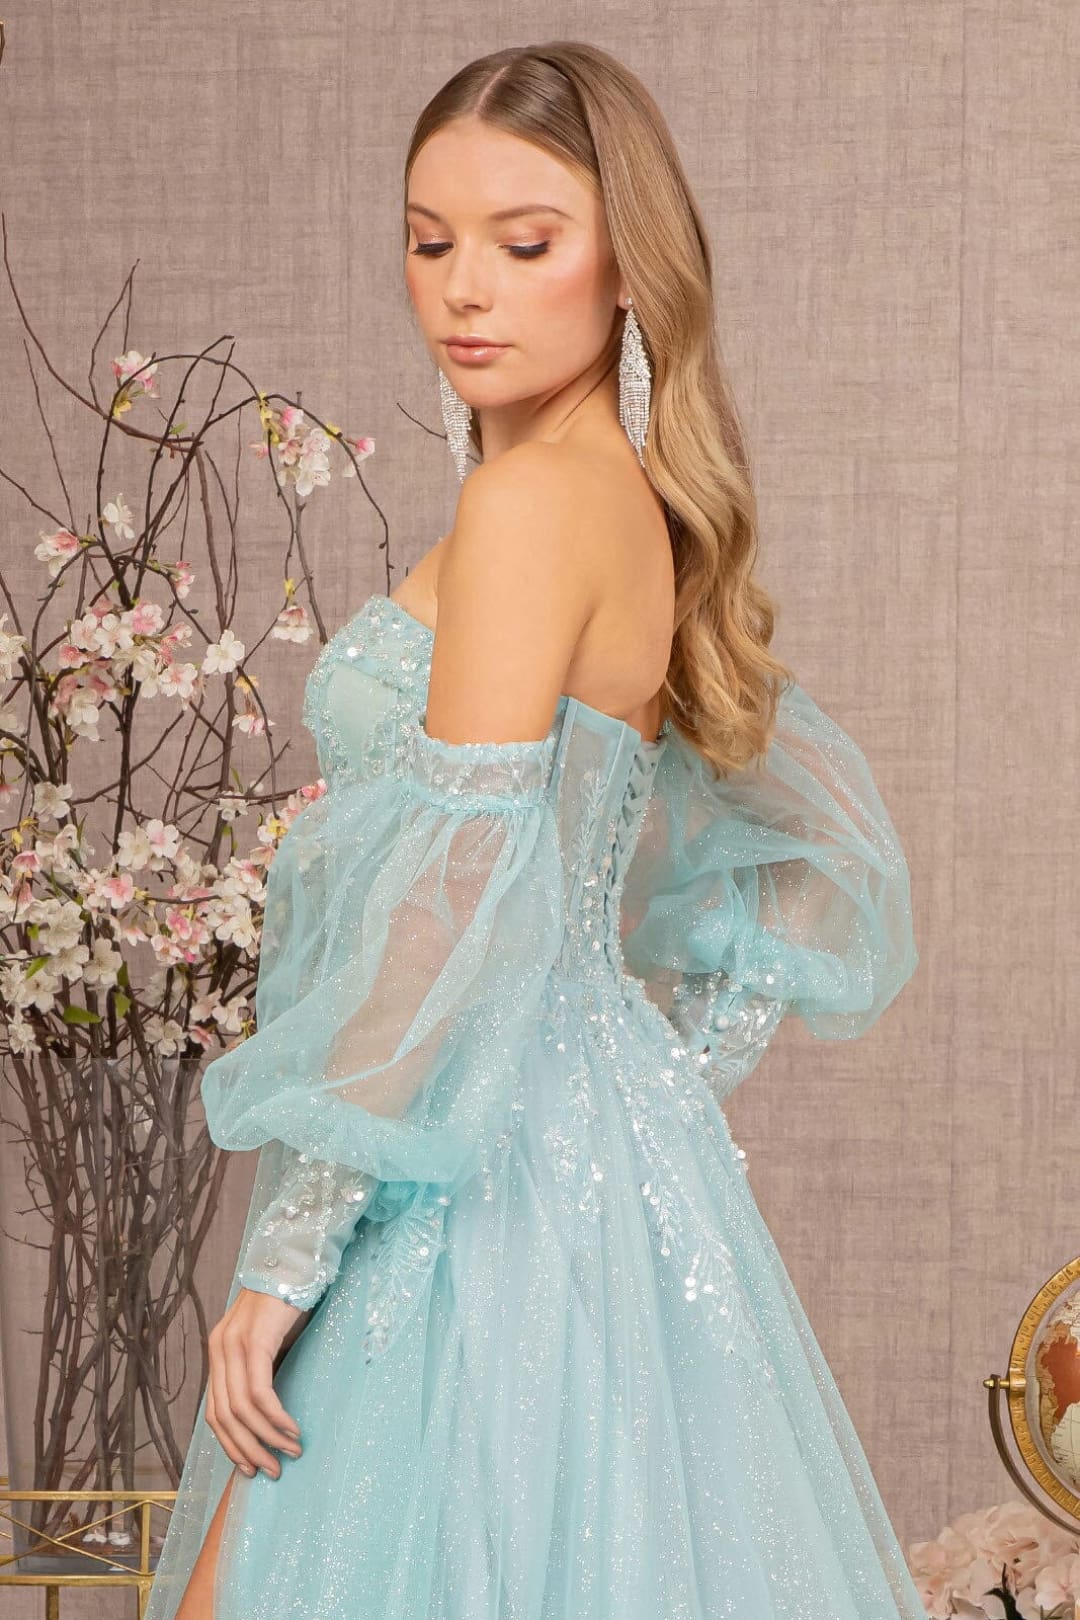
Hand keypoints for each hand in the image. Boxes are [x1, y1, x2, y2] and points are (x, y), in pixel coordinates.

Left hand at [206, 1287, 308, 1478]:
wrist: (295, 1260)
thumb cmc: (288, 1301)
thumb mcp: (269, 1339)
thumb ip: (261, 1368)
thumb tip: (269, 1412)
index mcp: (219, 1351)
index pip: (215, 1413)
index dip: (232, 1444)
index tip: (252, 1467)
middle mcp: (220, 1349)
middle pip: (225, 1417)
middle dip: (248, 1450)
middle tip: (273, 1471)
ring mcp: (234, 1344)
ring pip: (241, 1410)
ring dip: (266, 1438)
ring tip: (290, 1453)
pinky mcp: (255, 1340)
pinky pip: (260, 1392)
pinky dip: (276, 1417)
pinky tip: (292, 1429)